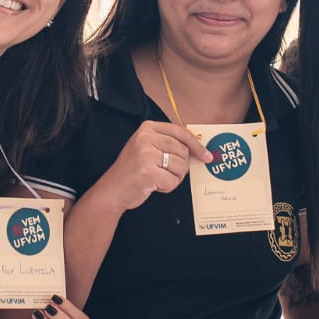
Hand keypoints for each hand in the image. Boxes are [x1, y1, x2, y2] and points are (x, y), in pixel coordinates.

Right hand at [92, 121, 214, 211]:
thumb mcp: (147, 148)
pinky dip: (167, 187)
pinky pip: (173, 181)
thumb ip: (168, 143)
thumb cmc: (133, 171)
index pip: (181, 132)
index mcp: (147, 128)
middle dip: (180, 166)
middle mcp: (145, 138)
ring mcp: (146, 154)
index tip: (206, 155)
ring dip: (174, 178)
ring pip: (181, 167)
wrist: (112, 190)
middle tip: (166, 173)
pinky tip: (154, 185)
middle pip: (183, 151)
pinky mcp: (147, 171)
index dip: (196, 145)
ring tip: (158, 179)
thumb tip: (198, 149)